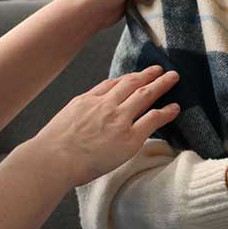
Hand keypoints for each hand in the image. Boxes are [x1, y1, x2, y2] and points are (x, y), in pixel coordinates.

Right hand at [26, 66, 182, 187]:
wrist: (54, 159)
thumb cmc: (53, 147)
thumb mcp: (63, 119)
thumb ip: (79, 113)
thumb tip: (83, 117)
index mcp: (87, 100)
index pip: (111, 84)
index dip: (127, 79)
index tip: (135, 76)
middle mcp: (105, 105)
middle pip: (131, 83)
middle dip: (147, 75)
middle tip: (159, 69)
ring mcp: (118, 119)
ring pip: (145, 95)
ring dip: (161, 84)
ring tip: (172, 78)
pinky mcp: (129, 137)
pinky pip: (153, 119)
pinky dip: (166, 111)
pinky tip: (175, 107)